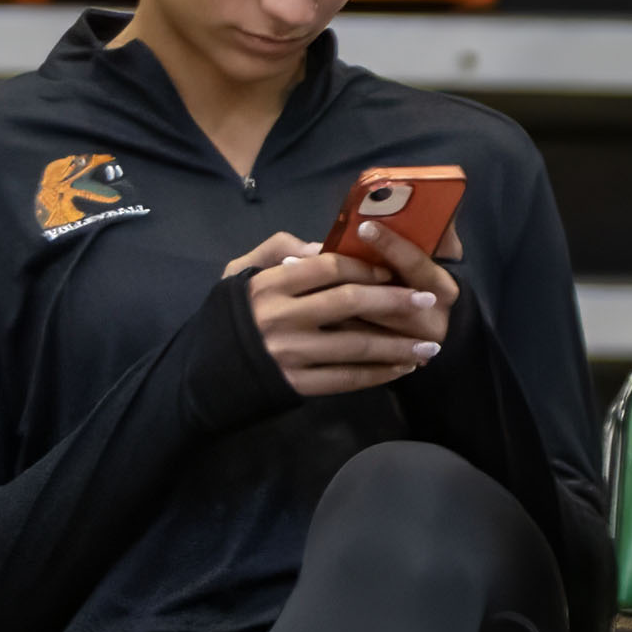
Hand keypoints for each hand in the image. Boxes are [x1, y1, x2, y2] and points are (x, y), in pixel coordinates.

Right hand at [229, 227, 445, 398]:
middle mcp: (281, 317)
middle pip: (349, 302)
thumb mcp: (241, 272)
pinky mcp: (296, 385)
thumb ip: (278, 250)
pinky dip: (379, 374)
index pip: (328, 267)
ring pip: (355, 345)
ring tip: (429, 344)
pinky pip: (346, 379)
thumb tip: (323, 246)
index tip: (395, 272)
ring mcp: (289, 354)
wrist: (202, 373)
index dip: (366, 268)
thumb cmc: (230, 316)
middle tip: (427, 301)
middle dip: (394, 302)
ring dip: (398, 345)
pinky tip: (401, 368)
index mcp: (270, 284)